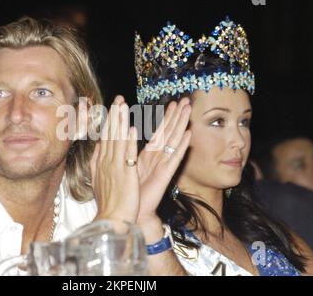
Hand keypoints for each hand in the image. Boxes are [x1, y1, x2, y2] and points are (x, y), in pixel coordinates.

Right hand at [90, 96, 139, 222]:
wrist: (111, 218)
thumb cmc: (107, 202)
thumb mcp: (98, 180)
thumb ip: (97, 163)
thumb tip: (96, 150)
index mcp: (101, 162)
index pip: (105, 137)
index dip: (109, 121)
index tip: (112, 107)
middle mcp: (106, 162)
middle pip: (110, 134)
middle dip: (114, 115)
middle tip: (118, 98)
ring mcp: (115, 168)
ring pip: (117, 140)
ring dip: (120, 122)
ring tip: (123, 106)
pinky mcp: (126, 175)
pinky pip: (128, 156)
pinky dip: (129, 142)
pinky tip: (132, 129)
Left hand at [136, 97, 191, 224]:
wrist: (131, 211)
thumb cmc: (129, 190)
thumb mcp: (126, 164)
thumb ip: (127, 150)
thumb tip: (124, 133)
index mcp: (148, 155)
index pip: (160, 132)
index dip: (166, 117)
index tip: (172, 103)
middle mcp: (158, 159)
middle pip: (170, 133)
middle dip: (177, 116)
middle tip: (185, 100)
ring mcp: (163, 166)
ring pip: (174, 141)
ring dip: (181, 125)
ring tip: (188, 110)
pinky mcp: (165, 175)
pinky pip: (174, 158)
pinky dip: (182, 146)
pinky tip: (188, 134)